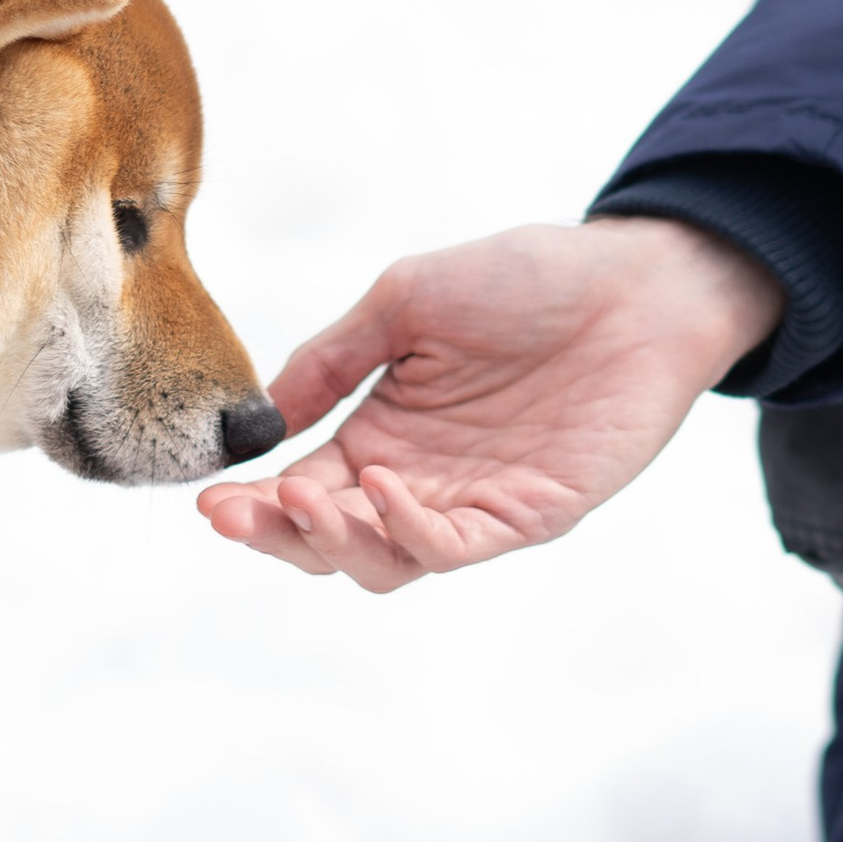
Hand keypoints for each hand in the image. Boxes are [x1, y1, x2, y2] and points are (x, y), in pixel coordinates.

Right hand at [196, 219, 783, 592]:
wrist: (634, 281)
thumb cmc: (526, 279)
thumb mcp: (403, 302)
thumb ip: (332, 359)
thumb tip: (261, 419)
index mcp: (382, 434)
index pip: (302, 492)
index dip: (252, 505)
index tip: (208, 500)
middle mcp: (419, 480)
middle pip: (330, 543)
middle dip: (276, 536)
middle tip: (238, 512)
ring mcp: (474, 502)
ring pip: (384, 562)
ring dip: (335, 541)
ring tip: (306, 499)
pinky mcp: (530, 514)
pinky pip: (456, 547)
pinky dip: (409, 531)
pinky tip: (381, 492)